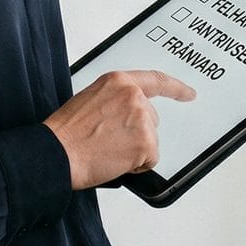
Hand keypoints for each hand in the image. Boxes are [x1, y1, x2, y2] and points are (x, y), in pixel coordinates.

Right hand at [45, 70, 192, 188]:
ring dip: (134, 149)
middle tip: (108, 140)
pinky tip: (115, 160)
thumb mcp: (90, 100)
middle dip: (137, 133)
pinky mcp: (146, 142)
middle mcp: (134, 96)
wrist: (57, 154)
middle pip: (151, 119)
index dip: (176, 88)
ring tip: (107, 149)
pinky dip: (136, 165)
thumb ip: (115, 99)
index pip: (156, 80)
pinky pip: (150, 159)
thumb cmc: (67, 132)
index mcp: (119, 81)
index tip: (188, 93)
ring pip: (150, 140)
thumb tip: (128, 113)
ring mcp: (142, 118)